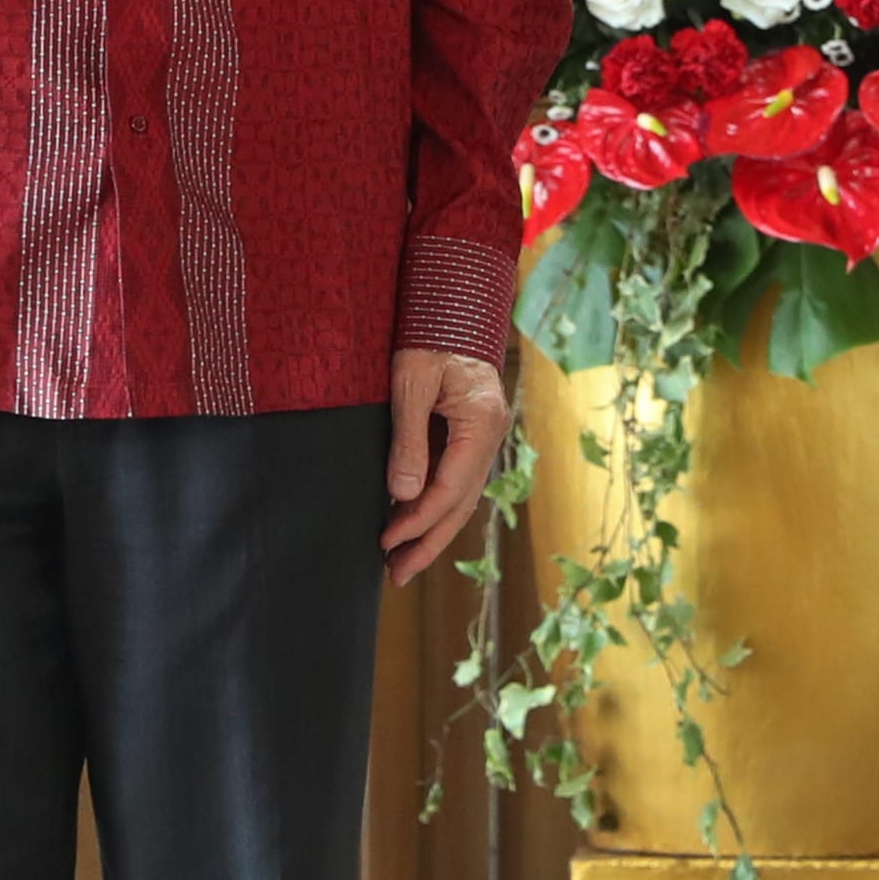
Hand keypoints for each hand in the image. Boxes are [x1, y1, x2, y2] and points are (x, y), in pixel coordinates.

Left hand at [382, 348, 510, 585]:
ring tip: (402, 562)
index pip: (451, 487)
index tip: (388, 539)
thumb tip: (402, 494)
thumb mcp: (411, 383)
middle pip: (462, 503)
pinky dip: (436, 506)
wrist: (453, 304)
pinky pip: (457, 481)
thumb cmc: (430, 335)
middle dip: (429, 542)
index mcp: (481, 422)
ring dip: (433, 531)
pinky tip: (412, 523)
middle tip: (396, 575)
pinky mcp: (473, 435)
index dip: (418, 518)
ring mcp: (485, 437)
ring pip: (462, 497)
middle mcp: (490, 435)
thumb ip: (409, 439)